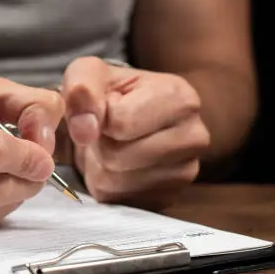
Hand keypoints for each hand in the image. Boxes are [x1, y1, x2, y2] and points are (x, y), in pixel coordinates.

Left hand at [61, 57, 209, 209]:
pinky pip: (117, 200)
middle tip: (105, 130)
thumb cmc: (112, 92)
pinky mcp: (167, 198)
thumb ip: (81, 90)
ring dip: (98, 165)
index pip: (120, 122)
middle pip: (117, 156)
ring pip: (114, 181)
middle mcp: (193, 137)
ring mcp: (185, 172)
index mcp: (180, 98)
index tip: (104, 108)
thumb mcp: (89, 73)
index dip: (97, 117)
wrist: (132, 117)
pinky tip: (117, 165)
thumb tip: (84, 130)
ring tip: (111, 144)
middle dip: (98, 143)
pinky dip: (106, 184)